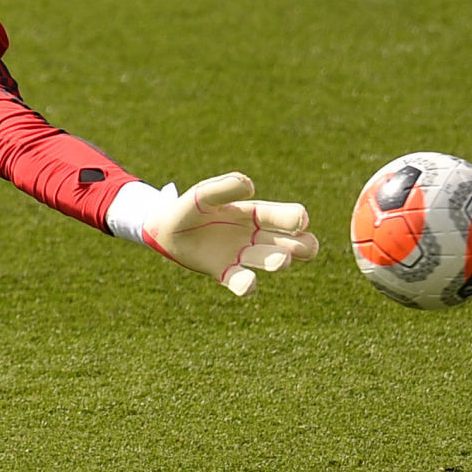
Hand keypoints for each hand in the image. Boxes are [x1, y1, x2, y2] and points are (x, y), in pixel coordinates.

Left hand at [140, 173, 318, 296]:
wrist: (165, 229)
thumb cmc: (189, 207)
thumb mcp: (205, 193)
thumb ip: (225, 187)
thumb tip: (250, 186)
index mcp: (254, 214)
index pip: (280, 216)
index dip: (292, 218)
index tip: (301, 220)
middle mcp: (253, 237)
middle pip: (285, 242)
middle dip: (298, 245)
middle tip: (306, 247)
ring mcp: (240, 255)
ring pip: (266, 260)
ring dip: (276, 261)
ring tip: (284, 261)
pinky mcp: (223, 272)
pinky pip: (239, 281)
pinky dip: (246, 284)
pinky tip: (250, 284)